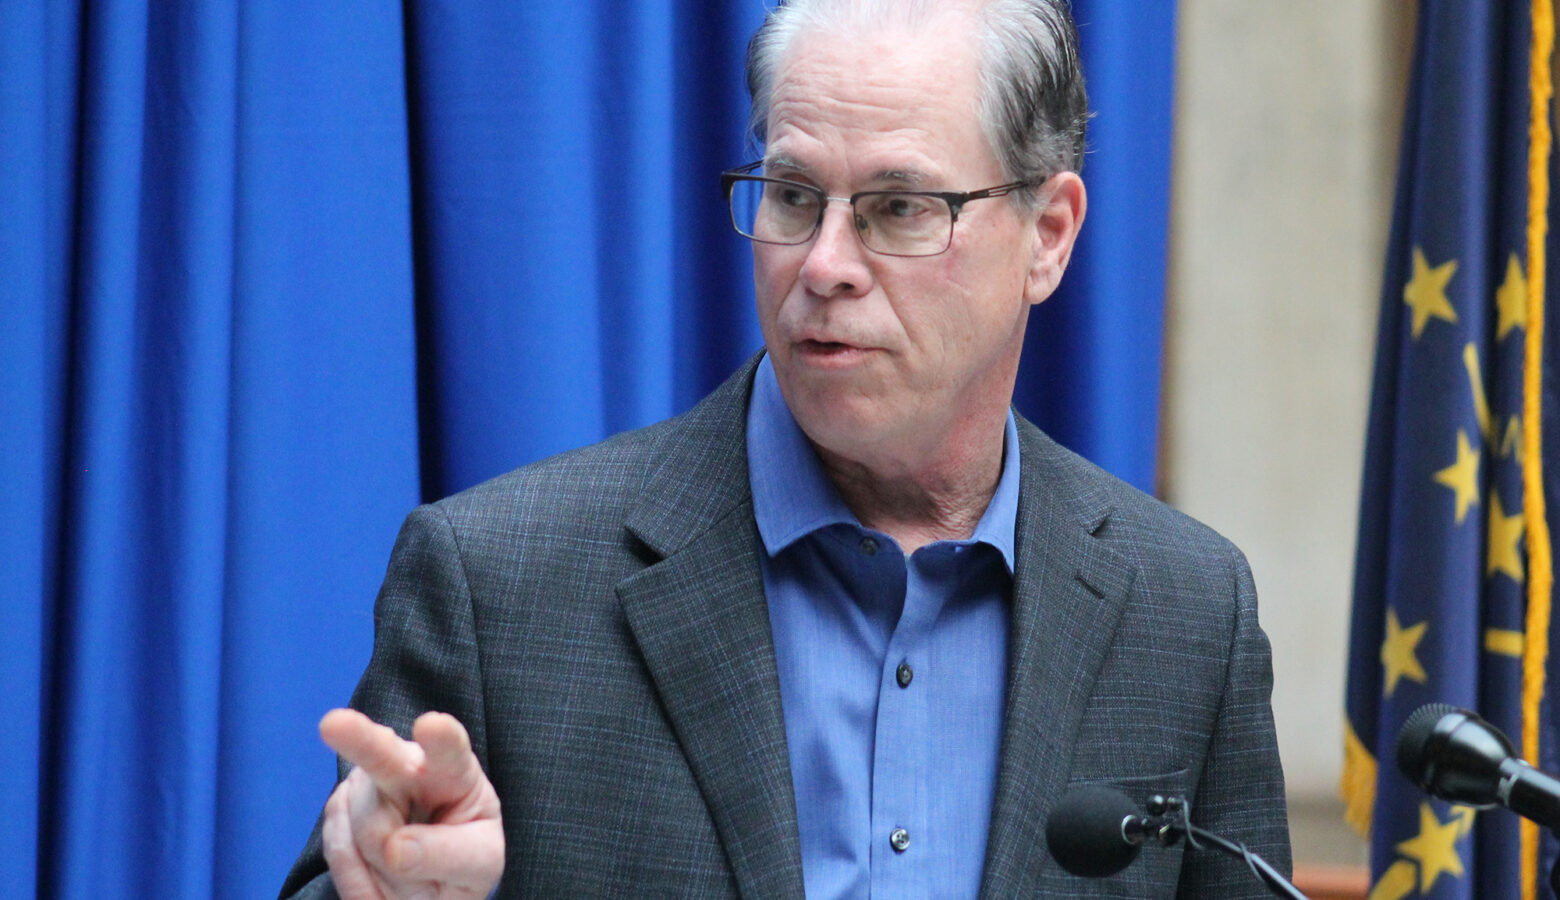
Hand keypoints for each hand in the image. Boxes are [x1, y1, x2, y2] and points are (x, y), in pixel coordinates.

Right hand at [318, 708, 503, 899]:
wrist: (428, 879)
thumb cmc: (464, 858)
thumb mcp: (478, 862)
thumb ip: (447, 853)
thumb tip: (394, 848)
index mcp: (455, 771)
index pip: (451, 751)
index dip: (441, 736)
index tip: (432, 725)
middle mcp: (407, 766)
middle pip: (381, 754)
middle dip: (359, 738)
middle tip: (333, 724)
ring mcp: (368, 785)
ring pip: (364, 828)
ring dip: (383, 863)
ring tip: (405, 868)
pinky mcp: (339, 809)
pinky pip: (339, 848)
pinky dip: (359, 874)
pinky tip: (378, 868)